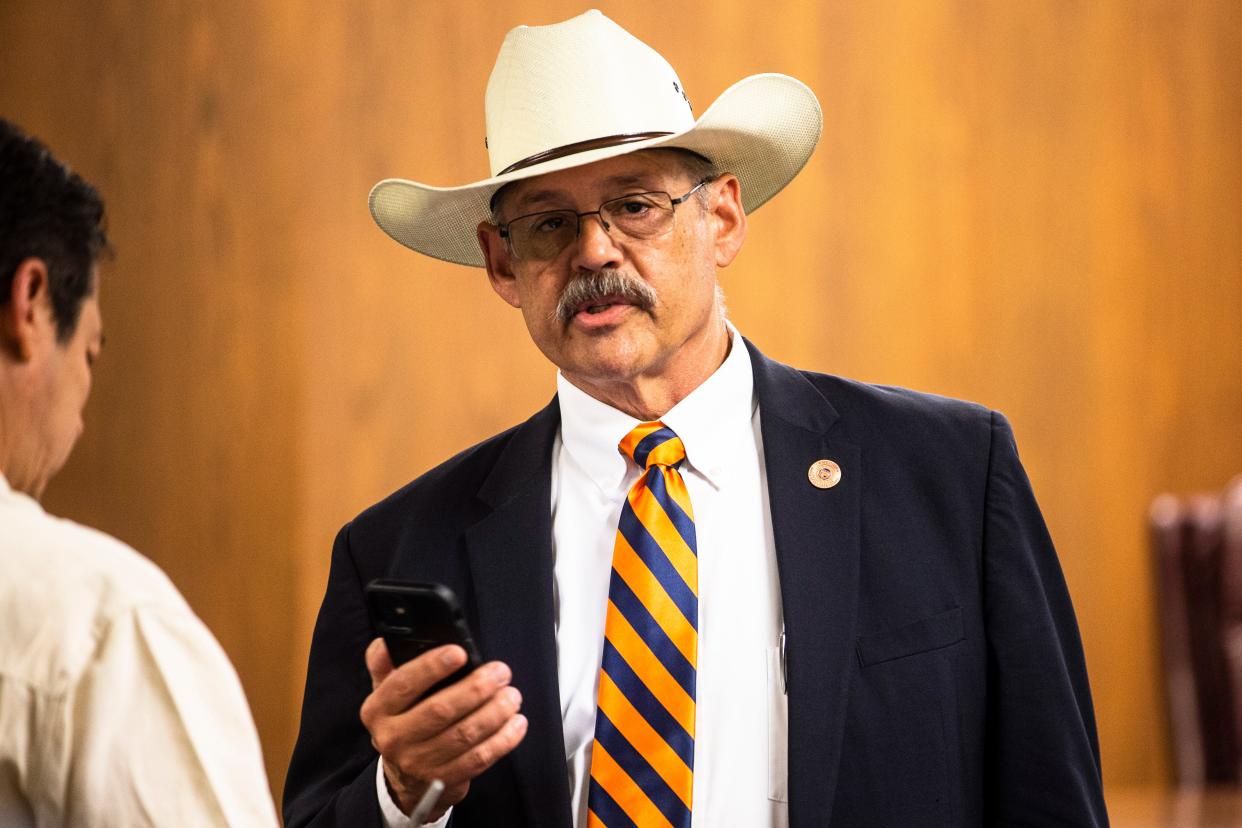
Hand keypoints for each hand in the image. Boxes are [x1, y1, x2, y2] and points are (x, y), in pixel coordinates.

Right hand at [361, 639, 526, 820]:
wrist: (406, 774)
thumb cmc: (405, 717)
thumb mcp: (388, 690)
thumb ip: (386, 661)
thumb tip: (388, 639)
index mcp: (378, 709)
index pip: (403, 683)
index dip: (432, 667)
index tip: (460, 653)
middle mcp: (394, 737)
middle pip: (440, 710)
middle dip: (476, 688)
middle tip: (501, 673)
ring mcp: (418, 762)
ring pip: (464, 734)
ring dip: (495, 712)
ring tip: (512, 696)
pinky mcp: (444, 779)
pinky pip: (479, 758)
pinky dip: (503, 739)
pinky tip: (516, 722)